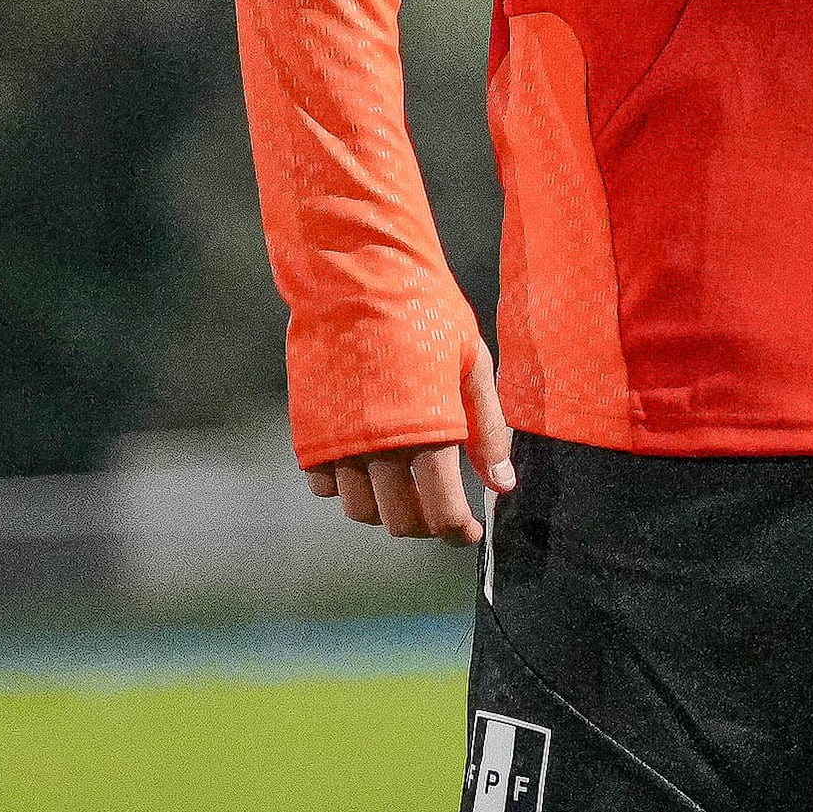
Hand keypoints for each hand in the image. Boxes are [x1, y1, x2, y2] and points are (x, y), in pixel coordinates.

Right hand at [303, 335, 516, 543]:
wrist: (356, 278)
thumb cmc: (425, 315)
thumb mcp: (472, 364)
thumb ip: (488, 430)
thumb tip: (503, 486)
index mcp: (426, 434)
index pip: (440, 513)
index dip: (457, 532)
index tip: (469, 532)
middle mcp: (377, 449)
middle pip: (399, 522)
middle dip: (425, 526)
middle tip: (442, 509)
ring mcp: (337, 445)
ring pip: (360, 510)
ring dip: (385, 508)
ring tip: (407, 484)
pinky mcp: (309, 434)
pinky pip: (325, 487)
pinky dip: (347, 486)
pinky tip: (369, 461)